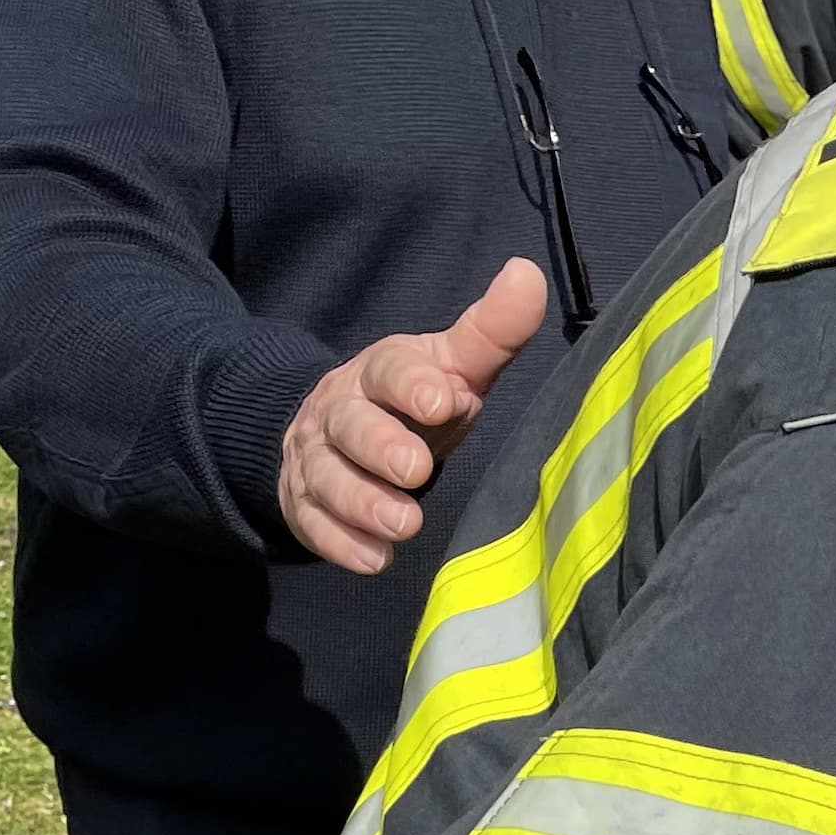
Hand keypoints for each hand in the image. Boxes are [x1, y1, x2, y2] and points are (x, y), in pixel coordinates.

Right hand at [276, 258, 547, 573]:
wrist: (332, 430)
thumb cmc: (410, 401)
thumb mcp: (449, 365)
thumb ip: (490, 332)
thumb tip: (529, 274)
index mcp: (381, 374)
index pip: (390, 371)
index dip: (412, 385)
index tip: (442, 401)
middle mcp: (341, 413)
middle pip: (351, 426)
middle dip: (380, 446)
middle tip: (416, 469)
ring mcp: (318, 459)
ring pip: (329, 478)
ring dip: (363, 502)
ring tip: (403, 524)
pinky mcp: (306, 505)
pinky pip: (315, 524)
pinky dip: (341, 543)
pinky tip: (373, 559)